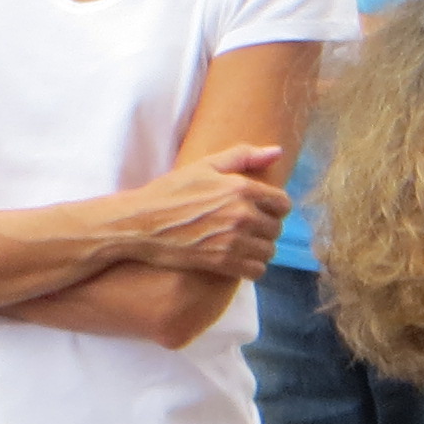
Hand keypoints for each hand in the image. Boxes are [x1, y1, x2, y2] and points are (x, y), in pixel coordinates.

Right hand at [117, 144, 290, 277]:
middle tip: (247, 229)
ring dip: (259, 250)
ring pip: (269, 251)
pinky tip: (237, 260)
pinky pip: (257, 271)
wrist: (141, 224)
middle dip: (265, 229)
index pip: (283, 203)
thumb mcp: (205, 166)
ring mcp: (233, 241)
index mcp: (241, 187)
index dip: (274, 207)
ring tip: (243, 245)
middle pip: (276, 229)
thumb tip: (278, 152)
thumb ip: (244, 156)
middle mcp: (242, 214)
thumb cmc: (170, 192)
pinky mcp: (222, 263)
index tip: (260, 210)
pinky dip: (251, 268)